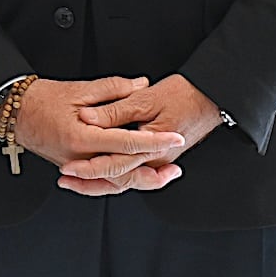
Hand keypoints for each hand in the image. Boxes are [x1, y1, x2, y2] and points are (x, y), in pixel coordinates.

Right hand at [10, 76, 184, 194]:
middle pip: (123, 173)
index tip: (175, 137)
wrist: (12, 110)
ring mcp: (75, 165)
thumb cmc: (40, 99)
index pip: (126, 142)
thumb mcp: (78, 89)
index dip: (154, 141)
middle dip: (153, 172)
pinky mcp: (73, 167)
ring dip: (139, 181)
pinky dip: (120, 181)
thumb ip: (113, 88)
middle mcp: (79, 157)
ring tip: (162, 177)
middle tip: (175, 167)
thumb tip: (141, 84)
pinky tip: (134, 178)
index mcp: (81, 137)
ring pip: (113, 182)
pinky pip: (101, 180)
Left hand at [58, 73, 221, 195]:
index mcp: (154, 148)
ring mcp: (158, 160)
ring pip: (125, 178)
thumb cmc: (184, 95)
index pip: (117, 163)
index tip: (68, 167)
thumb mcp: (145, 98)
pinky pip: (132, 170)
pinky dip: (112, 173)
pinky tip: (95, 172)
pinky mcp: (158, 156)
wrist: (212, 97)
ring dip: (98, 181)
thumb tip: (86, 117)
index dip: (90, 167)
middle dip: (90, 181)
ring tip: (73, 180)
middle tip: (63, 177)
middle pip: (119, 178)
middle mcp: (157, 159)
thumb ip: (115, 109)